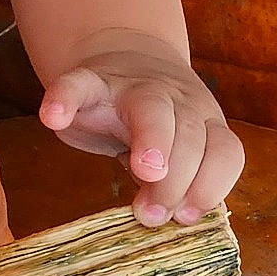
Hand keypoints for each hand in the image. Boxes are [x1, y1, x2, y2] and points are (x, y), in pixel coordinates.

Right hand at [38, 33, 244, 226]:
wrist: (126, 56)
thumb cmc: (155, 122)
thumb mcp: (174, 152)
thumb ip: (176, 182)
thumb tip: (169, 219)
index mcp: (203, 122)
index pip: (223, 151)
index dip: (211, 184)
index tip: (187, 217)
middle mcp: (177, 100)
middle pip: (190, 134)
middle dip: (178, 177)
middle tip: (153, 215)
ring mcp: (134, 86)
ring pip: (152, 109)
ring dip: (152, 141)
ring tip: (139, 170)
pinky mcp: (90, 80)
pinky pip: (78, 85)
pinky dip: (64, 98)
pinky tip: (52, 117)